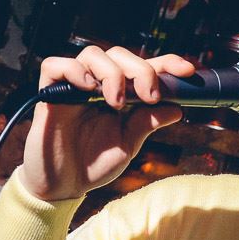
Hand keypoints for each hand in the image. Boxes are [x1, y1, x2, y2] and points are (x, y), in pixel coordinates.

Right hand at [20, 46, 194, 201]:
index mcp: (119, 94)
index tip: (188, 70)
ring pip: (92, 54)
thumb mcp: (127, 145)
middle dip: (140, 70)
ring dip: (111, 73)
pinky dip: (73, 70)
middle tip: (148, 97)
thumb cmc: (93, 164)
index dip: (166, 63)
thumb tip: (177, 108)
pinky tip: (87, 88)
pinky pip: (55, 65)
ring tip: (116, 102)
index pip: (144, 67)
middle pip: (119, 54)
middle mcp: (97, 85)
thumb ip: (147, 123)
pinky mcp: (49, 93)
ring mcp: (73, 87)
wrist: (63, 185)